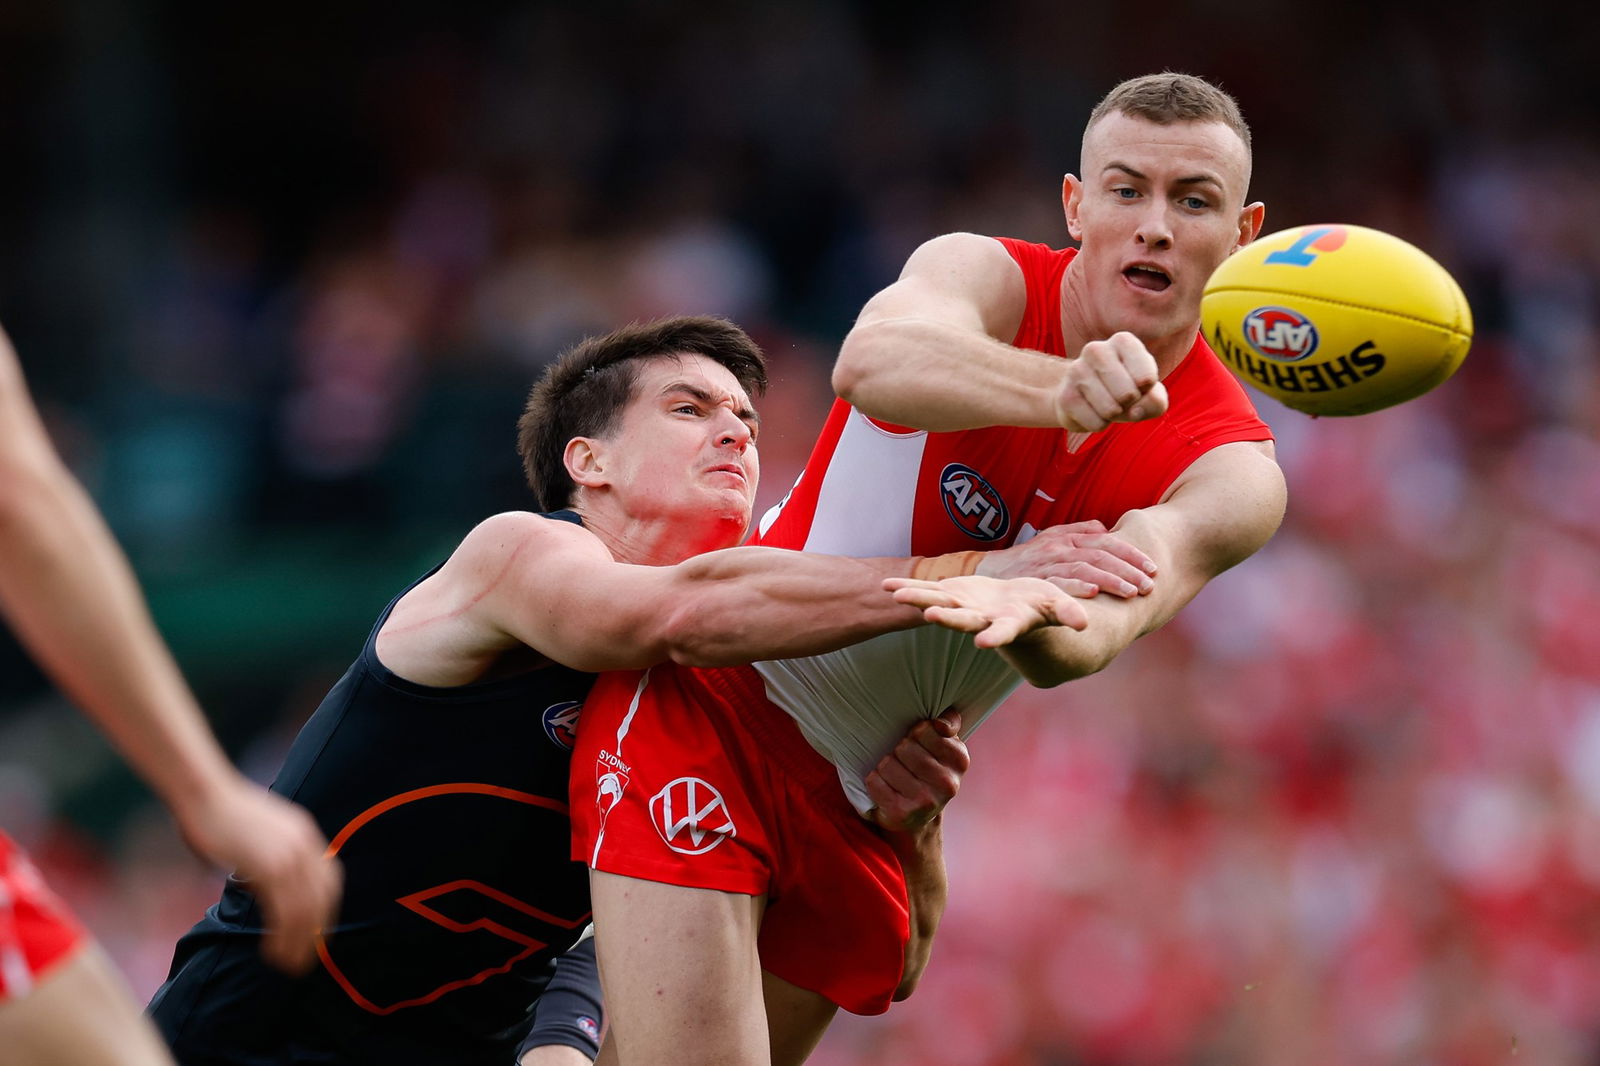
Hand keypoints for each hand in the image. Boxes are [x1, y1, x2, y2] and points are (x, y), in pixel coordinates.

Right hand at [175, 778, 341, 973]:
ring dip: (299, 942)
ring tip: (289, 965)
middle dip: (317, 932)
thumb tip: (264, 885)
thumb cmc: (219, 815)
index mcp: (305, 834)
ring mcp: (290, 855)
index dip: (326, 910)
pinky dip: (281, 937)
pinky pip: (284, 911)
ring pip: (305, 911)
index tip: (317, 932)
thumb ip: (270, 855)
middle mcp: (305, 844)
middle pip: (323, 898)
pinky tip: (272, 952)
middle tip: (307, 958)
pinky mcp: (269, 867)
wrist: (204, 794)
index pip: (330, 880)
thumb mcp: (259, 833)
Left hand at [865, 710, 967, 831]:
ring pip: (887, 763)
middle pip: (904, 746)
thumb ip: (948, 724)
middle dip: (899, 751)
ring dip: (885, 767)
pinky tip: (885, 789)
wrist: (919, 819)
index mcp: (959, 760)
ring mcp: (925, 800)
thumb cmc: (928, 773)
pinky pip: (874, 781)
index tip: (919, 745)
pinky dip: (874, 781)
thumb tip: (943, 723)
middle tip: (905, 764)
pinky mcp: (901, 813)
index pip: (924, 730)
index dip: (915, 734)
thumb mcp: (944, 747)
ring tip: (895, 777)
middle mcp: (947, 783)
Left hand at [884, 574, 1087, 647]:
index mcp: (1008, 624)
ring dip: (917, 600)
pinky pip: (927, 591)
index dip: (995, 637)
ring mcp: (963, 609)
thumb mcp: (1059, 607)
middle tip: (931, 616)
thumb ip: (1068, 615)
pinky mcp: (951, 596)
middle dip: (947, 618)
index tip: (984, 642)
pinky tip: (886, 587)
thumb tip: (1085, 623)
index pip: (1002, 632)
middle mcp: (981, 620)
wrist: (1020, 606)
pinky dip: (908, 588)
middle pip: (963, 620)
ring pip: (938, 604)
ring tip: (895, 594)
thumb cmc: (1043, 606)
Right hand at [976, 520, 1155, 596]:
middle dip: (1128, 570)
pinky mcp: (1035, 580)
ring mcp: (1047, 564)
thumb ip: (1079, 531)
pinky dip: (1076, 586)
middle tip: (1149, 584)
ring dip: (1110, 580)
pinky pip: (1058, 582)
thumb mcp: (1052, 538)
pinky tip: (1094, 592)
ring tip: (1132, 592)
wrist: (989, 571)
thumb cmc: (1026, 558)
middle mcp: (1059, 548)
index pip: (1106, 542)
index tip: (1152, 568)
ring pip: (1084, 568)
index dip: (1131, 554)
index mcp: (1067, 537)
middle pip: (1100, 555)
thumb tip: (1105, 528)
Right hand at [1054, 331, 1167, 432]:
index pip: (1147, 378)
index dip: (1146, 391)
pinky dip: (1099, 424)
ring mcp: (1077, 371)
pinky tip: (1092, 411)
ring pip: (1110, 410)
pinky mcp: (1065, 396)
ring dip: (1114, 415)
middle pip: (1128, 394)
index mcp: (1123, 341)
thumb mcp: (1150, 394)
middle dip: (1129, 404)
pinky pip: (1095, 423)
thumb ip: (1156, 401)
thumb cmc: (1126, 390)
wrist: (1085, 395)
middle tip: (1121, 396)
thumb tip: (1134, 411)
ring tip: (1106, 403)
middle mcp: (1097, 350)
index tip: (1138, 384)